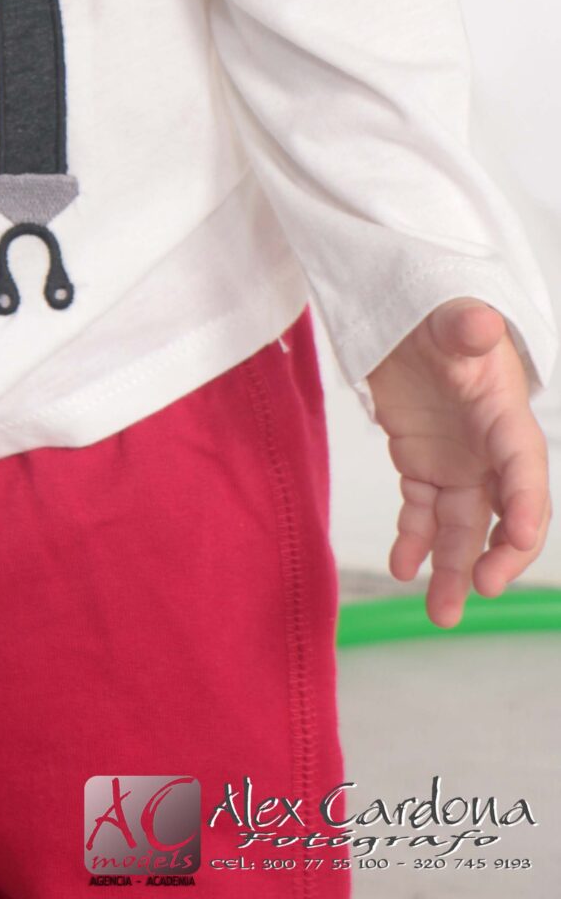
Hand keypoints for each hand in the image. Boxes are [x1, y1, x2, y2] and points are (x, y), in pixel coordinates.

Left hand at [364, 298, 552, 627]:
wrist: (403, 318)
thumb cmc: (436, 316)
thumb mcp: (450, 317)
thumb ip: (465, 326)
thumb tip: (480, 324)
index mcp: (504, 415)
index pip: (524, 467)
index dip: (527, 503)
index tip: (516, 539)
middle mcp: (487, 449)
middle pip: (503, 513)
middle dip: (497, 555)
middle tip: (480, 587)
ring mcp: (456, 462)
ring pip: (461, 527)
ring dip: (453, 569)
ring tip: (438, 613)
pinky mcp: (423, 466)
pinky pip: (422, 513)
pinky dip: (413, 541)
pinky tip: (402, 566)